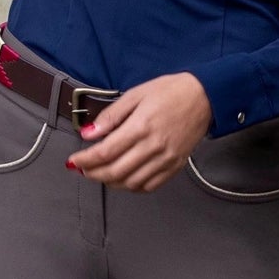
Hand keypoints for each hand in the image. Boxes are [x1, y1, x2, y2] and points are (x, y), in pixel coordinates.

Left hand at [66, 73, 212, 191]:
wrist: (205, 97)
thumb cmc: (170, 91)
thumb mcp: (135, 94)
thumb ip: (111, 116)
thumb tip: (88, 133)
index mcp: (141, 127)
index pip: (105, 152)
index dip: (84, 160)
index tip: (73, 160)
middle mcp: (153, 147)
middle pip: (115, 172)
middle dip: (92, 174)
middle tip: (81, 169)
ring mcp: (166, 159)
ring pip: (130, 183)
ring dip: (110, 182)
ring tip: (100, 173)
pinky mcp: (175, 166)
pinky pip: (149, 185)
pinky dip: (132, 186)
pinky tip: (123, 178)